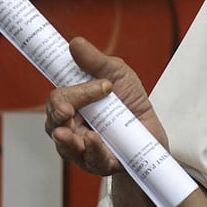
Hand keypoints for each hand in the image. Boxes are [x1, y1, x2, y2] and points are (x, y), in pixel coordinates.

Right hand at [45, 37, 166, 174]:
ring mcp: (82, 148)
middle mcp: (71, 128)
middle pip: (55, 122)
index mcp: (72, 105)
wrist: (151, 133)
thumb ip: (96, 61)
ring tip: (76, 132)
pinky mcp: (98, 164)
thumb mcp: (118, 74)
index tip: (64, 102)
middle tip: (70, 110)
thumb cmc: (130, 103)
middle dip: (61, 114)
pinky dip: (91, 150)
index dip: (56, 101)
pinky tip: (93, 140)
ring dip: (69, 139)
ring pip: (66, 145)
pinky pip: (90, 160)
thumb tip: (76, 43)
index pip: (55, 101)